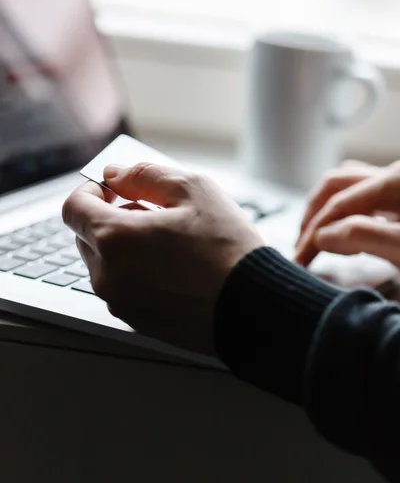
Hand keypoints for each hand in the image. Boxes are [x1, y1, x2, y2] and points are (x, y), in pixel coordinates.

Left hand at [62, 163, 262, 354]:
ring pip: (104, 263)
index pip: (73, 207)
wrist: (253, 307)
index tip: (115, 189)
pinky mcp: (136, 321)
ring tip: (168, 242)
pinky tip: (173, 267)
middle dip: (111, 217)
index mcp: (114, 238)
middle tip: (152, 212)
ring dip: (124, 245)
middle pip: (86, 236)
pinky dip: (135, 271)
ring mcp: (120, 302)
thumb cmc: (227, 247)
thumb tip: (113, 174)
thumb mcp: (192, 189)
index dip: (91, 191)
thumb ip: (143, 174)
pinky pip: (122, 287)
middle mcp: (107, 275)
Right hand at [295, 160, 399, 267]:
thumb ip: (363, 236)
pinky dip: (346, 208)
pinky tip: (347, 225)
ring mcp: (398, 183)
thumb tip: (321, 236)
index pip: (337, 204)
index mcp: (393, 180)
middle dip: (313, 215)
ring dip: (326, 209)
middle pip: (336, 184)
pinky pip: (363, 192)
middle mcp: (393, 174)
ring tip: (317, 236)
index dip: (313, 233)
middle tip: (301, 246)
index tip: (299, 260)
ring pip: (348, 185)